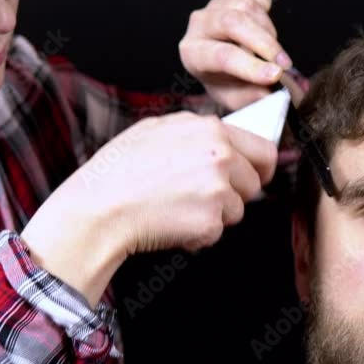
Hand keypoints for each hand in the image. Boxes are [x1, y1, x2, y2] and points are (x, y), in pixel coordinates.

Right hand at [22, 112, 277, 305]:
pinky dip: (200, 233)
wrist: (98, 208)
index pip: (265, 149)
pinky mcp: (211, 221)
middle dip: (238, 192)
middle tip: (207, 197)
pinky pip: (218, 231)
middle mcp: (221, 156)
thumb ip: (197, 131)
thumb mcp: (156, 129)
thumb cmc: (120, 170)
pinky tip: (173, 222)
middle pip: (256, 183)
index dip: (260, 167)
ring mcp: (218, 190)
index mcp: (211, 130)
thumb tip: (225, 137)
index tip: (253, 176)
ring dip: (216, 214)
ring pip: (238, 210)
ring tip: (179, 206)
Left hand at [179, 0, 292, 111]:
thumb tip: (269, 96)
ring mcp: (216, 4)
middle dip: (265, 43)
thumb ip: (252, 99)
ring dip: (268, 31)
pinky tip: (265, 22)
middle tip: (285, 64)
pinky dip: (265, 2)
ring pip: (246, 6)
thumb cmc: (230, 82)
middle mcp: (200, 24)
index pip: (222, 56)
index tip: (276, 75)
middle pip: (232, 22)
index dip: (251, 66)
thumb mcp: (238, 99)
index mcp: (193, 53)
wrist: (229, 65)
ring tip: (273, 52)